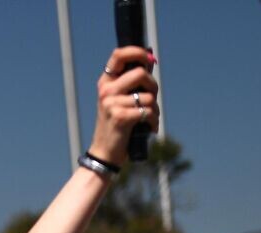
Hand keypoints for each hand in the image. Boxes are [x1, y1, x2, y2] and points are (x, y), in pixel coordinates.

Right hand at [88, 47, 159, 165]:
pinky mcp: (120, 117)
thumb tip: (151, 61)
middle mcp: (106, 91)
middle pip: (140, 73)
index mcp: (105, 83)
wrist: (105, 153)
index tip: (149, 59)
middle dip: (153, 86)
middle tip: (152, 98)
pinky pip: (148, 111)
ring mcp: (111, 104)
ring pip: (148, 96)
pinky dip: (153, 121)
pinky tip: (149, 128)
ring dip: (155, 109)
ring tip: (149, 119)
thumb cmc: (117, 126)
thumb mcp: (119, 101)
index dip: (137, 52)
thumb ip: (132, 83)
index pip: (119, 55)